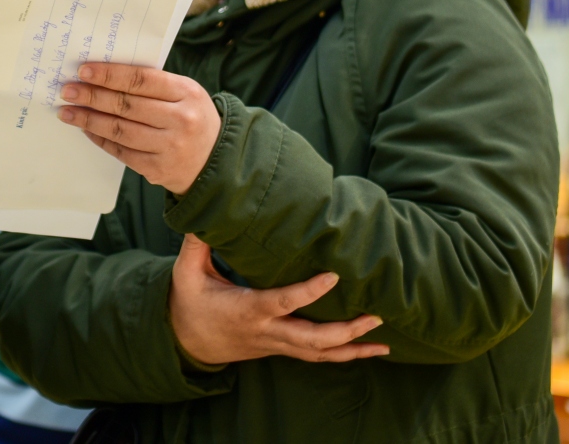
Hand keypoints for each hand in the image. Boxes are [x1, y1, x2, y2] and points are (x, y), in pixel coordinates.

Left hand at [58, 63, 220, 194]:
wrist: (214, 161)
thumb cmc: (192, 118)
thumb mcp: (185, 93)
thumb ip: (153, 84)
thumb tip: (104, 75)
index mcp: (187, 93)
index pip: (141, 80)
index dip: (110, 75)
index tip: (84, 71)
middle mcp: (180, 120)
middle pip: (127, 105)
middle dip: (92, 96)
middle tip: (68, 90)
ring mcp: (169, 147)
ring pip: (120, 130)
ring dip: (89, 120)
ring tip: (68, 111)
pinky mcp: (157, 169)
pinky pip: (121, 151)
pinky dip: (100, 139)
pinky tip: (86, 129)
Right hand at [170, 234, 388, 364]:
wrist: (186, 343)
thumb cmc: (189, 302)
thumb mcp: (186, 272)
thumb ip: (197, 243)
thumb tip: (206, 212)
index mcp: (246, 309)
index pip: (282, 302)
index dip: (309, 292)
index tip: (334, 276)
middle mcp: (266, 331)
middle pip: (311, 339)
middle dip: (346, 331)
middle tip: (375, 316)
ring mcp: (275, 344)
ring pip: (318, 354)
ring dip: (352, 348)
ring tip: (382, 342)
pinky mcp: (280, 348)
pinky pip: (316, 357)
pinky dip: (344, 356)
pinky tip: (369, 352)